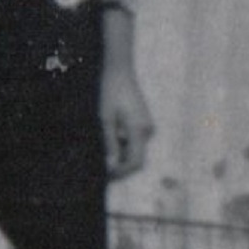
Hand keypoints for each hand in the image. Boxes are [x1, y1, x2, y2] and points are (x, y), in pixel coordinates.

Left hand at [98, 62, 153, 178]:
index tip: (107, 175)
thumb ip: (110, 143)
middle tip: (100, 166)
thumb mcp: (106, 119)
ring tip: (103, 143)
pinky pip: (134, 140)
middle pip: (136, 157)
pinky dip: (122, 143)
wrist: (120, 73)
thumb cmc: (110, 94)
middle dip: (120, 164)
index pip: (136, 161)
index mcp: (139, 130)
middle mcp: (147, 130)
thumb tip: (111, 166)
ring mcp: (147, 126)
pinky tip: (110, 133)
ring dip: (120, 152)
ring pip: (134, 149)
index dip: (122, 172)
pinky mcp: (144, 123)